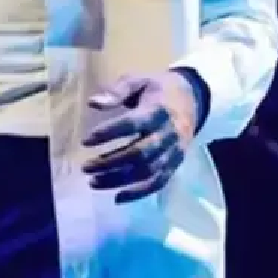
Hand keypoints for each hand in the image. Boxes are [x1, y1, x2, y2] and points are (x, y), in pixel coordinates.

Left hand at [82, 72, 199, 203]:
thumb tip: (93, 103)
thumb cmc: (157, 89)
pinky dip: (139, 193)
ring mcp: (174, 150)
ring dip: (119, 180)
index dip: (108, 133)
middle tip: (86, 167)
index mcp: (158, 109)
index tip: (86, 140)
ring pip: (148, 171)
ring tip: (94, 182)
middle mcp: (168, 132)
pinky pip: (159, 182)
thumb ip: (117, 91)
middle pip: (140, 153)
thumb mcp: (138, 81)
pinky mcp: (176, 163)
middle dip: (111, 163)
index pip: (132, 124)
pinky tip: (118, 197)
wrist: (191, 98)